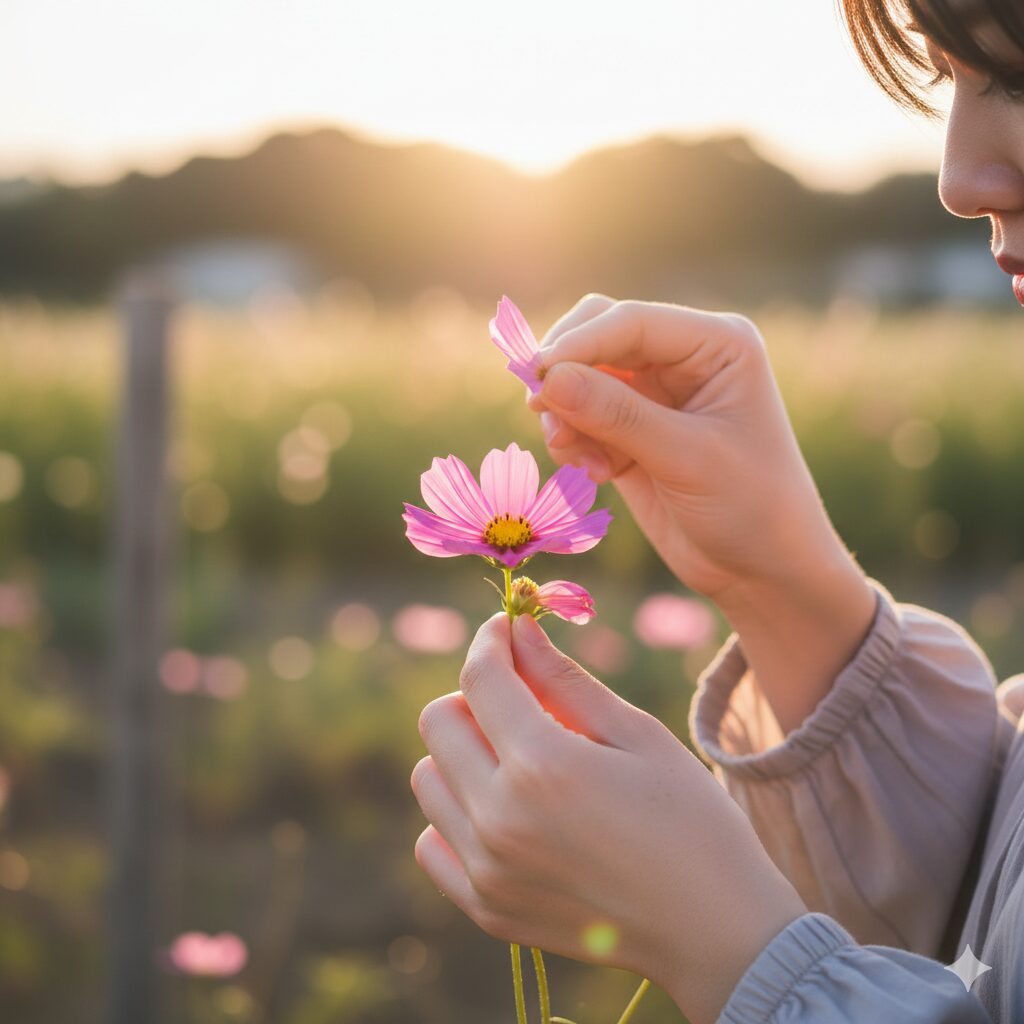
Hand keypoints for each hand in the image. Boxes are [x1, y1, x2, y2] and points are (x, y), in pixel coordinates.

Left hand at [411, 613, 805, 1023]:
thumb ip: (565, 679)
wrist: (716, 932)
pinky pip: (433, 842)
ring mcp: (486, 871)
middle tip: (523, 698)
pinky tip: (507, 812)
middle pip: (438, 723)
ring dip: (463, 753)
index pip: (481, 678)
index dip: (492, 640)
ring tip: (520, 759)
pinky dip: (457, 815)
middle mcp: (498, 820)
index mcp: (543, 767)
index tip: (509, 629)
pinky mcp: (485, 909)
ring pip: (429, 779)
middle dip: (475, 694)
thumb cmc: (691, 820)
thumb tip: (518, 629)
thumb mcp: (637, 734)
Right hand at [529, 295, 878, 733]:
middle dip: (566, 371)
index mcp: (717, 344)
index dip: (578, 343)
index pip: (630, 322)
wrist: (763, 572)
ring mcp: (656, 394)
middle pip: (598, 333)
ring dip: (567, 414)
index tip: (536, 377)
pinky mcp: (632, 431)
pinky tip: (598, 473)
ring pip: (581, 376)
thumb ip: (616, 416)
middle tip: (540, 411)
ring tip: (582, 459)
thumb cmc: (751, 507)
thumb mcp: (686, 458)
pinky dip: (575, 439)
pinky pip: (581, 415)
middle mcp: (685, 358)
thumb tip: (546, 379)